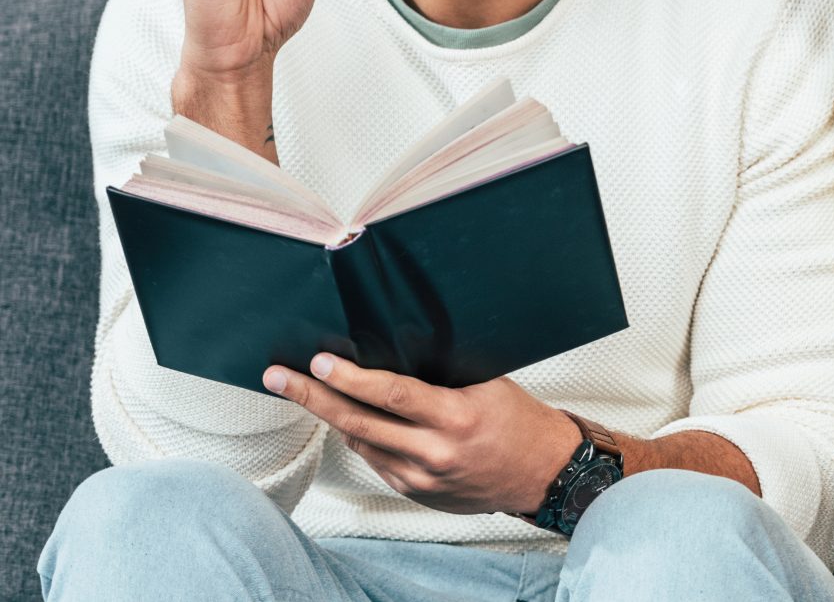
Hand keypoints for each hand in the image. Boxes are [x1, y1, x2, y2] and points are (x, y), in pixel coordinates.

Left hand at [262, 353, 581, 517]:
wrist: (540, 472)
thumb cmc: (519, 421)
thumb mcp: (487, 385)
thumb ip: (440, 377)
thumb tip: (392, 356)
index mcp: (456, 418)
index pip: (391, 395)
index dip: (351, 378)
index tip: (321, 363)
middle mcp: (433, 452)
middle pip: (358, 423)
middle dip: (313, 397)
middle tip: (279, 378)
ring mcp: (420, 477)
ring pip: (360, 443)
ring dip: (331, 416)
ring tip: (305, 391)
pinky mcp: (415, 491)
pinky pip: (376, 460)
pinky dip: (361, 437)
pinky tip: (351, 419)